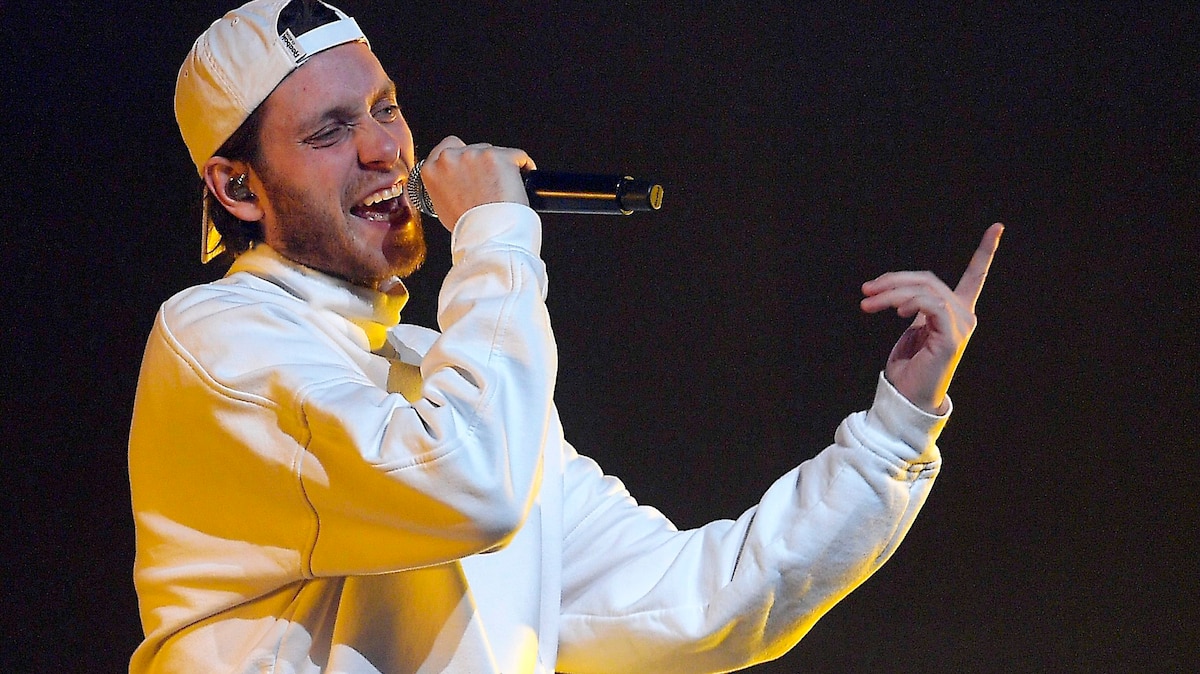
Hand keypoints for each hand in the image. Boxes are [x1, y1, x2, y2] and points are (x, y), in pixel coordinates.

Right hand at [417, 136, 536, 230]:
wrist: (489, 235)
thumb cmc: (469, 227)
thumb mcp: (441, 207)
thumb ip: (443, 186)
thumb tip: (454, 182)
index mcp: (432, 170)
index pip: (446, 147)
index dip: (461, 157)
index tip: (470, 166)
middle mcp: (451, 158)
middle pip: (471, 148)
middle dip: (481, 163)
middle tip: (489, 183)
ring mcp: (475, 155)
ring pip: (493, 151)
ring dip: (499, 165)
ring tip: (503, 188)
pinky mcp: (500, 156)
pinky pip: (516, 155)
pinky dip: (522, 166)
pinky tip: (521, 180)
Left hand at [859, 223, 1003, 413]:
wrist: (907, 397)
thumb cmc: (908, 367)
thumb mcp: (912, 328)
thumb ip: (915, 305)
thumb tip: (903, 293)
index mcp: (956, 312)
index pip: (975, 276)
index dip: (985, 251)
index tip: (998, 226)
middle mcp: (964, 315)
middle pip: (928, 280)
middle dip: (893, 281)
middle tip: (866, 292)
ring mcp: (961, 325)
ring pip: (924, 291)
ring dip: (891, 294)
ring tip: (868, 304)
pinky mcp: (952, 337)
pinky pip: (930, 305)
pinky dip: (908, 302)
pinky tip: (895, 312)